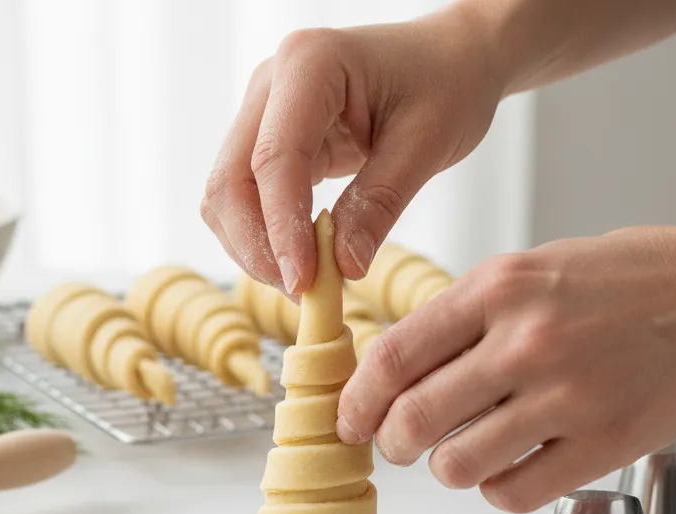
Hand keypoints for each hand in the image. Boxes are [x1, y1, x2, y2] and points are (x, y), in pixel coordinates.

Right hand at [201, 6, 503, 292]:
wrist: (448, 59)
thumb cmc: (446, 84)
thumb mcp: (426, 144)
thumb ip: (379, 204)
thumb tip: (343, 267)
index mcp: (309, 64)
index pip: (275, 159)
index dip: (282, 229)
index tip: (303, 282)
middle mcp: (270, 84)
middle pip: (231, 181)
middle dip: (257, 247)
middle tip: (303, 293)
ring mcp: (261, 112)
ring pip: (226, 196)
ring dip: (254, 249)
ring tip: (305, 283)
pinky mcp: (266, 141)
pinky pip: (244, 200)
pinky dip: (263, 238)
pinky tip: (301, 261)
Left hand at [336, 222, 675, 511]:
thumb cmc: (631, 281)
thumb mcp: (535, 269)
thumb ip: (466, 317)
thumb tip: (395, 372)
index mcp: (500, 286)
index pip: (393, 356)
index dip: (357, 400)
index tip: (350, 420)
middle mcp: (528, 340)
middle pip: (413, 420)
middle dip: (391, 445)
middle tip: (397, 447)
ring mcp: (568, 396)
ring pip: (457, 466)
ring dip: (447, 469)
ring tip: (466, 452)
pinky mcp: (604, 444)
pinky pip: (512, 494)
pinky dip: (498, 489)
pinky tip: (513, 467)